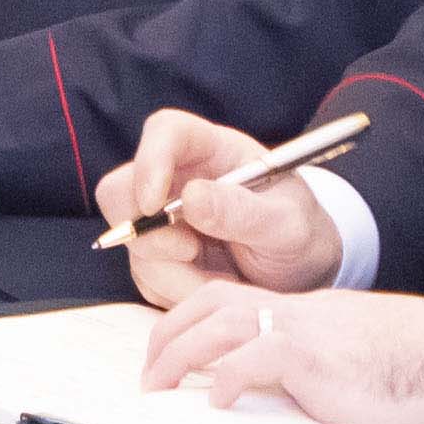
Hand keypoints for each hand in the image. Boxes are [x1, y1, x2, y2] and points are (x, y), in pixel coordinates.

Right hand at [97, 109, 344, 306]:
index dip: (149, 161)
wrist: (301, 274)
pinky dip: (174, 291)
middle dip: (147, 232)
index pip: (165, 132)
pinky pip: (144, 276)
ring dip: (172, 274)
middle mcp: (177, 178)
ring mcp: (161, 218)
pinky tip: (211, 287)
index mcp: (213, 151)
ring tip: (224, 282)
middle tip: (189, 255)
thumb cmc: (301, 235)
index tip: (155, 204)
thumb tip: (190, 198)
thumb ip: (243, 211)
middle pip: (121, 190)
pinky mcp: (157, 256)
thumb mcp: (287, 225)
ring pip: (132, 242)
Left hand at [137, 285, 423, 423]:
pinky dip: (224, 380)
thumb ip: (324, 367)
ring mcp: (310, 330)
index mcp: (314, 312)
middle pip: (211, 302)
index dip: (194, 323)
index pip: (235, 301)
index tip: (172, 354)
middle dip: (168, 335)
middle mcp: (304, 311)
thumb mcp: (365, 360)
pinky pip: (253, 359)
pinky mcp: (320, 358)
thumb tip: (293, 398)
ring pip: (219, 325)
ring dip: (177, 356)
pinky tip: (215, 405)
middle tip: (148, 375)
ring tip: (158, 389)